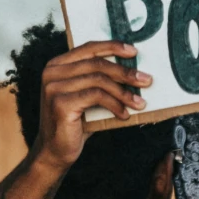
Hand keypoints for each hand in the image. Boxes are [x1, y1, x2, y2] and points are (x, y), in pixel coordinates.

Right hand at [34, 41, 149, 175]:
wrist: (56, 151)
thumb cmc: (76, 123)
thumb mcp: (88, 96)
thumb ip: (101, 80)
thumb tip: (134, 72)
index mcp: (57, 65)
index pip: (89, 48)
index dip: (112, 47)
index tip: (134, 52)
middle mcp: (52, 72)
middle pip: (96, 64)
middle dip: (125, 72)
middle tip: (146, 80)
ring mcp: (54, 87)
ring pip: (99, 80)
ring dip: (123, 92)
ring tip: (139, 103)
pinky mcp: (61, 103)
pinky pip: (96, 96)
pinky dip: (114, 104)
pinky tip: (124, 114)